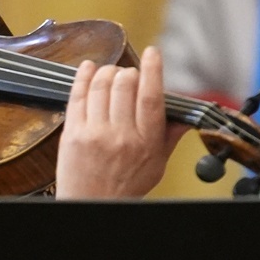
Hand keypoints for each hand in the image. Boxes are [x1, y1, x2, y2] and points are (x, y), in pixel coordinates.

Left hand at [54, 46, 187, 198]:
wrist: (91, 206)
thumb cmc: (124, 187)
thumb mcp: (156, 166)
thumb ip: (170, 137)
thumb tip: (186, 115)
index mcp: (146, 142)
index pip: (152, 96)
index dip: (153, 69)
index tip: (153, 53)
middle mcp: (121, 136)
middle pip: (126, 85)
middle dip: (128, 72)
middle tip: (129, 75)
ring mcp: (94, 133)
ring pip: (101, 86)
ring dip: (107, 72)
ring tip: (111, 73)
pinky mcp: (73, 133)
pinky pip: (77, 96)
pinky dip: (83, 76)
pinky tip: (88, 68)